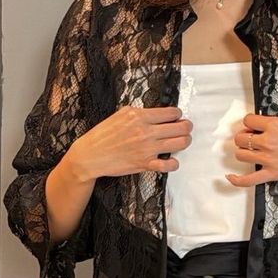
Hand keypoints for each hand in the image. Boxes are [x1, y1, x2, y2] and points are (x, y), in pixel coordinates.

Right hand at [68, 105, 192, 180]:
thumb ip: (141, 112)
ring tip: (182, 141)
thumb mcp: (121, 114)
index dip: (178, 115)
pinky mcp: (145, 164)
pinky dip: (174, 163)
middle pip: (181, 127)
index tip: (176, 118)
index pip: (173, 113)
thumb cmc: (103, 134)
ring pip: (181, 143)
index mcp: (140, 116)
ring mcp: (147, 148)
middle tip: (185, 128)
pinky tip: (171, 160)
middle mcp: (146, 131)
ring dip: (185, 141)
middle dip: (186, 127)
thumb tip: (158, 113)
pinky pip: (169, 165)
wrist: (90, 155)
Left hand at [225, 113, 277, 187]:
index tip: (254, 125)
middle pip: (241, 138)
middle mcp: (269, 141)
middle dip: (243, 137)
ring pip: (241, 155)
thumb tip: (277, 126)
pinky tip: (230, 177)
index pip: (249, 120)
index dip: (250, 122)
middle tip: (250, 138)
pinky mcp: (273, 174)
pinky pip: (248, 180)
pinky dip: (236, 180)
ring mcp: (269, 159)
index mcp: (276, 126)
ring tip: (249, 152)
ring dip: (242, 152)